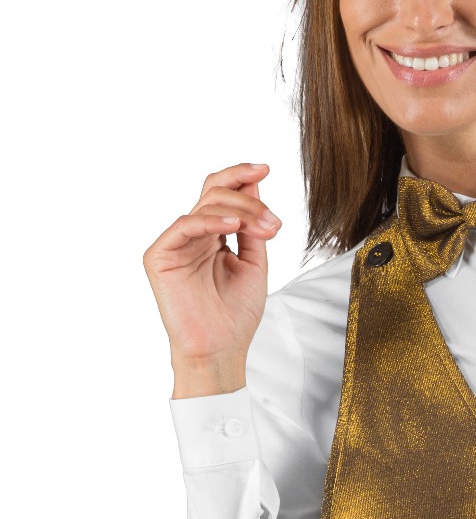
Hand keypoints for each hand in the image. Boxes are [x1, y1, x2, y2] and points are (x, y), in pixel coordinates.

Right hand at [142, 161, 280, 395]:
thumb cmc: (236, 315)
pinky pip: (185, 225)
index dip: (240, 176)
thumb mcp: (254, 264)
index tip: (265, 168)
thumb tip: (254, 185)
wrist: (221, 350)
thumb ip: (252, 227)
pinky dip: (211, 221)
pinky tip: (235, 225)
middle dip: (249, 200)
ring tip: (265, 229)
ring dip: (240, 211)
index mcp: (212, 236)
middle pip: (215, 193)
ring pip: (204, 206)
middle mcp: (192, 236)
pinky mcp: (159, 256)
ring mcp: (174, 244)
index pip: (221, 193)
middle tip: (273, 222)